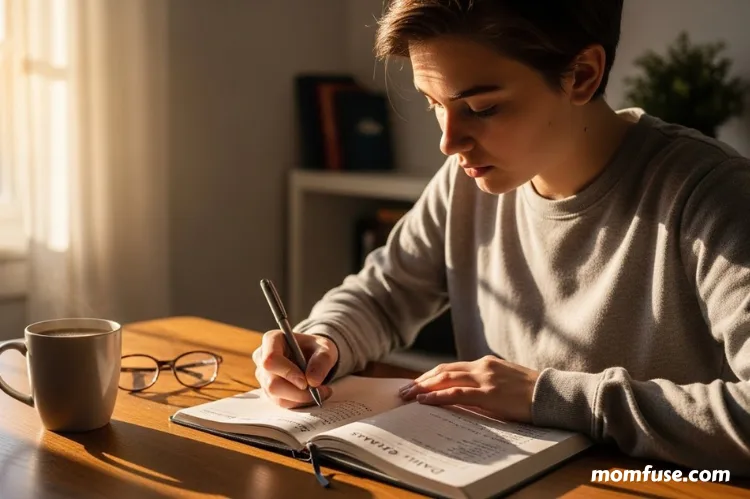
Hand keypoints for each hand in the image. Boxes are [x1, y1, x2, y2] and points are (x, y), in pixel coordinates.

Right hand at [252, 330, 337, 407]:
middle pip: (272, 383)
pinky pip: (281, 402)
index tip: (306, 382)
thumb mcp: (325, 348)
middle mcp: (262, 358)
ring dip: (300, 398)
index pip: (271, 359)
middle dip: (297, 392)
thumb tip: (313, 381)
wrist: (312, 357)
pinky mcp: (268, 390)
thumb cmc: (316, 349)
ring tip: (321, 392)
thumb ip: (322, 360)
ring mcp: (263, 375)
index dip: (287, 372)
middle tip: (319, 390)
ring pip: (276, 396)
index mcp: (272, 340)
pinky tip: (311, 395)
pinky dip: (299, 402)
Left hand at [398, 355, 539, 422]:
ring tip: (407, 396)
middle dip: (420, 380)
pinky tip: (425, 401)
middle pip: (443, 371)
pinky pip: (457, 394)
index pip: (451, 367)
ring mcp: (485, 379)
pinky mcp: (489, 394)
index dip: (430, 375)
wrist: (553, 395)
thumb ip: (486, 383)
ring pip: (445, 379)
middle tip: (403, 390)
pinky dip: (438, 397)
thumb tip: (467, 394)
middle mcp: (482, 367)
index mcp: (486, 363)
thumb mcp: (506, 382)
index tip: (416, 384)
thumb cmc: (532, 392)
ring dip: (423, 388)